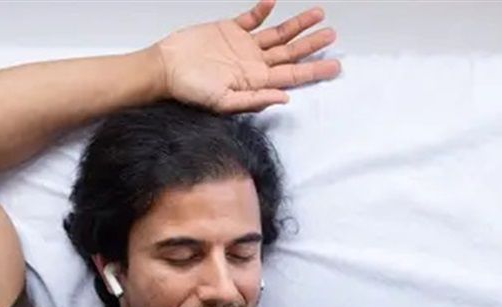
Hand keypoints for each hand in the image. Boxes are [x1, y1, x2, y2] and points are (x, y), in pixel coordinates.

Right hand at [153, 0, 341, 112]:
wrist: (165, 68)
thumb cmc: (190, 90)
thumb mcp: (223, 102)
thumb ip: (254, 100)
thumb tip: (285, 98)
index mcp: (256, 81)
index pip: (293, 75)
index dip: (315, 70)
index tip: (336, 65)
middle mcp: (254, 63)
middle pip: (291, 53)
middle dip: (312, 44)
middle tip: (332, 34)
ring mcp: (243, 46)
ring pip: (278, 34)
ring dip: (297, 24)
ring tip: (317, 14)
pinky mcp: (230, 30)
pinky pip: (252, 18)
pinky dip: (264, 10)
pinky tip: (275, 1)